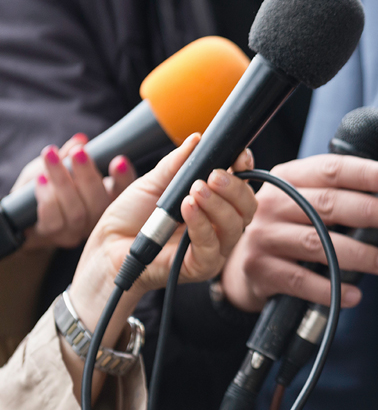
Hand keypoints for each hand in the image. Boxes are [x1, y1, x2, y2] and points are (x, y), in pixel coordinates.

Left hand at [12, 133, 135, 249]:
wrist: (21, 218)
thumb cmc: (47, 188)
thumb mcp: (59, 167)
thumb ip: (70, 154)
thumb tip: (80, 140)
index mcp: (107, 200)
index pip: (123, 191)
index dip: (124, 178)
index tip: (119, 160)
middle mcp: (96, 220)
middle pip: (99, 202)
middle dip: (88, 175)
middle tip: (79, 152)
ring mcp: (76, 231)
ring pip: (76, 211)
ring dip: (62, 181)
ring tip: (51, 156)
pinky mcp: (53, 235)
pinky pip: (53, 219)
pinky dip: (47, 197)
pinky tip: (40, 179)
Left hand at [64, 134, 255, 400]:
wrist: (99, 266)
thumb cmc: (121, 230)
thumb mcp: (149, 188)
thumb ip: (178, 166)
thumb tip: (203, 138)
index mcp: (206, 211)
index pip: (238, 191)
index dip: (243, 171)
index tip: (239, 153)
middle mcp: (213, 233)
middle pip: (246, 209)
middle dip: (236, 186)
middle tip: (218, 170)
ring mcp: (207, 253)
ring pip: (236, 228)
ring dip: (222, 202)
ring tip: (201, 185)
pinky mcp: (194, 270)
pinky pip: (213, 248)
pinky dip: (206, 223)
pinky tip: (192, 204)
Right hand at [221, 153, 377, 311]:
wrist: (242, 265)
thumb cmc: (290, 230)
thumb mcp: (318, 211)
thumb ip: (364, 210)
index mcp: (289, 178)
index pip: (330, 169)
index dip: (364, 173)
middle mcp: (272, 203)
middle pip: (326, 203)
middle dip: (369, 210)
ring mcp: (263, 236)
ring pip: (317, 243)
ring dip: (357, 254)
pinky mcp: (260, 269)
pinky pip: (301, 281)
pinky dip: (331, 289)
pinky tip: (354, 295)